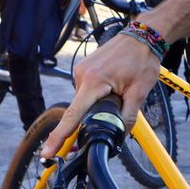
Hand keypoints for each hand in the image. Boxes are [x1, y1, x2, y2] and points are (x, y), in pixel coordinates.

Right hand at [44, 33, 161, 158]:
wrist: (143, 36)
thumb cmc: (142, 60)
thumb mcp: (140, 92)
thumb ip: (127, 116)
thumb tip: (119, 136)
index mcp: (93, 82)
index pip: (72, 116)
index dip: (59, 137)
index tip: (46, 152)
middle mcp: (81, 75)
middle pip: (81, 109)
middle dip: (96, 114)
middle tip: (120, 99)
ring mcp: (80, 70)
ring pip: (86, 100)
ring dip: (100, 102)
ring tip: (121, 86)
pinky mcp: (83, 68)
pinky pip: (87, 90)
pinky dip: (98, 93)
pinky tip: (115, 84)